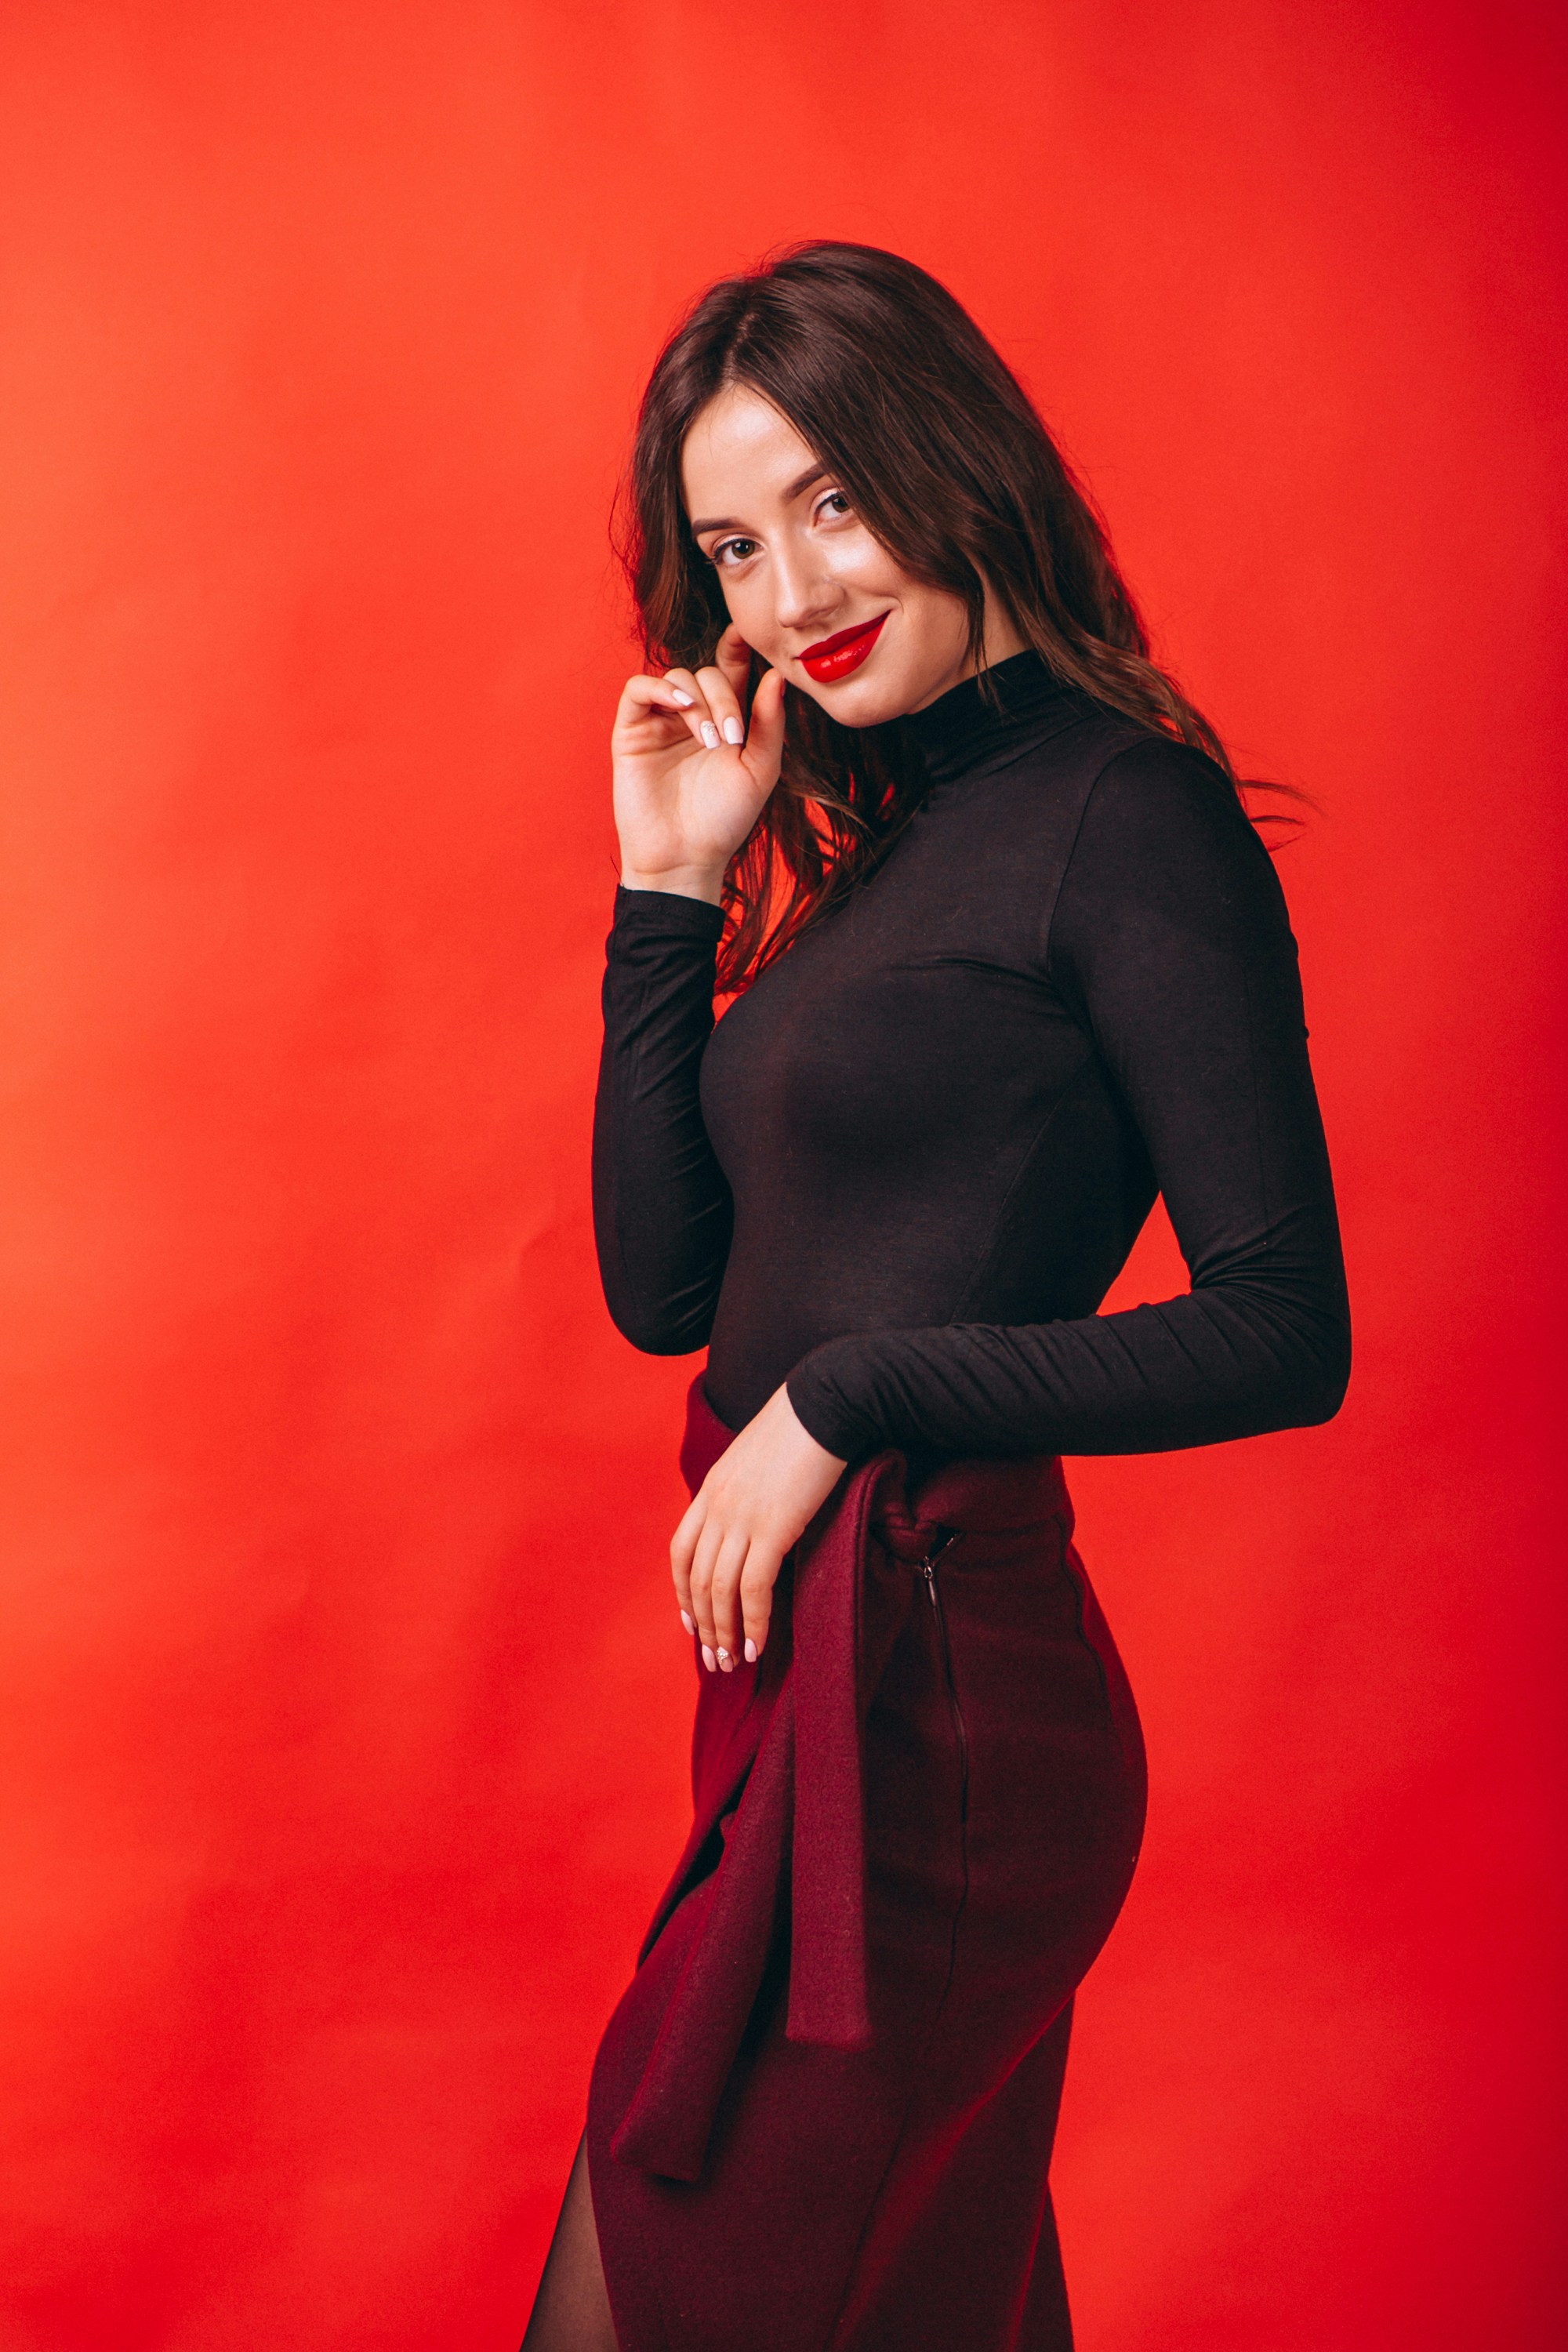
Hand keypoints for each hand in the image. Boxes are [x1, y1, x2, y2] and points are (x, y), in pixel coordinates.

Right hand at [612, 623, 787, 902]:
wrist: (686, 856)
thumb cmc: (725, 819)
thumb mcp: (759, 769)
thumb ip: (769, 722)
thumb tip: (777, 675)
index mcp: (726, 719)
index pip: (731, 670)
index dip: (737, 648)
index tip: (745, 634)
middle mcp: (693, 715)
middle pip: (707, 672)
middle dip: (725, 698)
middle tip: (732, 738)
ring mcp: (661, 721)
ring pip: (677, 676)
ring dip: (699, 700)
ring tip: (710, 740)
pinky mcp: (631, 730)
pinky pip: (639, 688)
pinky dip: (661, 689)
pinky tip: (682, 707)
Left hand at [671, 1384, 846, 1671]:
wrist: (827, 1401)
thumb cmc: (804, 1427)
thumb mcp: (758, 1459)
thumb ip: (746, 1492)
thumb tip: (757, 1525)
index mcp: (711, 1489)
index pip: (681, 1552)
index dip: (683, 1593)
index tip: (693, 1624)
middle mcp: (718, 1506)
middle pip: (696, 1580)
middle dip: (704, 1627)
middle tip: (715, 1661)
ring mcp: (742, 1517)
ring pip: (720, 1591)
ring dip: (725, 1633)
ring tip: (734, 1662)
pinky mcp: (773, 1527)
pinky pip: (754, 1588)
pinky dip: (754, 1621)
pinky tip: (760, 1644)